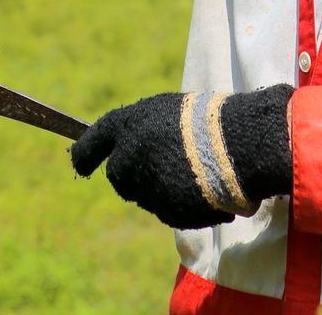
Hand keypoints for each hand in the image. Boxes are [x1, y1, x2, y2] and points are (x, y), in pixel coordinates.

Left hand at [70, 84, 293, 229]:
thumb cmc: (208, 119)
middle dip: (133, 176)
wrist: (239, 144)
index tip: (82, 165)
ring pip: (145, 195)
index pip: (91, 143)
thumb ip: (143, 131)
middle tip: (161, 166)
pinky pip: (168, 210)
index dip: (85, 155)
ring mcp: (146, 185)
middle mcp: (129, 155)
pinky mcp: (165, 209)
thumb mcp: (168, 111)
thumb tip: (129, 149)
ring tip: (195, 170)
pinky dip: (182, 204)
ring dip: (162, 188)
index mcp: (127, 123)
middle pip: (118, 176)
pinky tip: (205, 187)